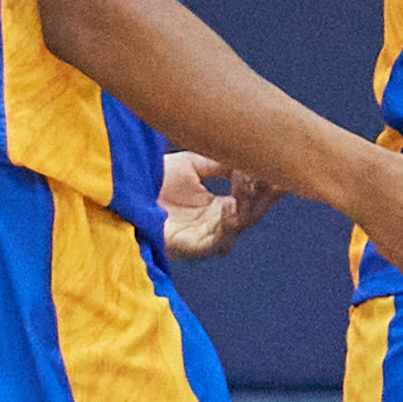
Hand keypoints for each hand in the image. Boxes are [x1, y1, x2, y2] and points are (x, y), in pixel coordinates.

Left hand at [159, 151, 283, 261]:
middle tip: (278, 175)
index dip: (269, 183)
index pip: (253, 197)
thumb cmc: (151, 179)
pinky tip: (230, 206)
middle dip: (267, 195)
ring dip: (248, 206)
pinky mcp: (187, 248)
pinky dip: (227, 225)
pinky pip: (215, 242)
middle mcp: (214, 224)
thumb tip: (250, 153)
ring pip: (238, 227)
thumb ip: (220, 162)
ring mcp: (202, 238)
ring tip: (250, 183)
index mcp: (218, 206)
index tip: (281, 164)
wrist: (120, 190)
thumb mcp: (192, 165)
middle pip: (253, 213)